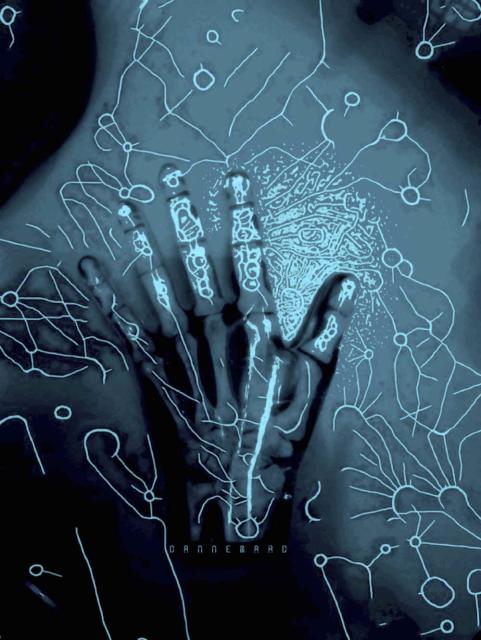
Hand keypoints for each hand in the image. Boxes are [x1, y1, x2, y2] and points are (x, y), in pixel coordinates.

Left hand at [79, 165, 355, 542]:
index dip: (242, 215)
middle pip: (198, 259)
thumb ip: (328, 327)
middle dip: (184, 214)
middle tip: (168, 174)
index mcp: (256, 324)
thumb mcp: (314, 381)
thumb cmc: (277, 431)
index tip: (233, 180)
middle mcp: (214, 325)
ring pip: (157, 283)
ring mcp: (179, 346)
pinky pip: (124, 327)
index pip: (250, 255)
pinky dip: (104, 296)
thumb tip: (348, 282)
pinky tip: (88, 268)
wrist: (232, 485)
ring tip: (123, 206)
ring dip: (140, 242)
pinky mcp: (153, 370)